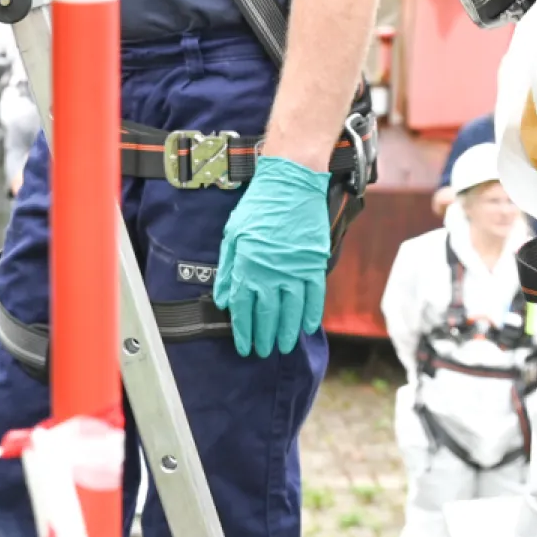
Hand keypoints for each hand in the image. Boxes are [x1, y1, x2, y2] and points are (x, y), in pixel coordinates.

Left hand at [211, 156, 330, 355]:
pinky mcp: (314, 265)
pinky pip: (314, 298)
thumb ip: (228, 269)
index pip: (242, 308)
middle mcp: (270, 273)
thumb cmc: (258, 207)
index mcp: (246, 266)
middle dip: (263, 337)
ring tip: (284, 347)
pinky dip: (311, 315)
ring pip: (291, 312)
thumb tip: (223, 298)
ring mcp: (294, 271)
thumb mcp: (232, 234)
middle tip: (262, 352)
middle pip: (266, 315)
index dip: (243, 330)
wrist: (290, 184)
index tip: (243, 346)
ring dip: (287, 333)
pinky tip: (308, 328)